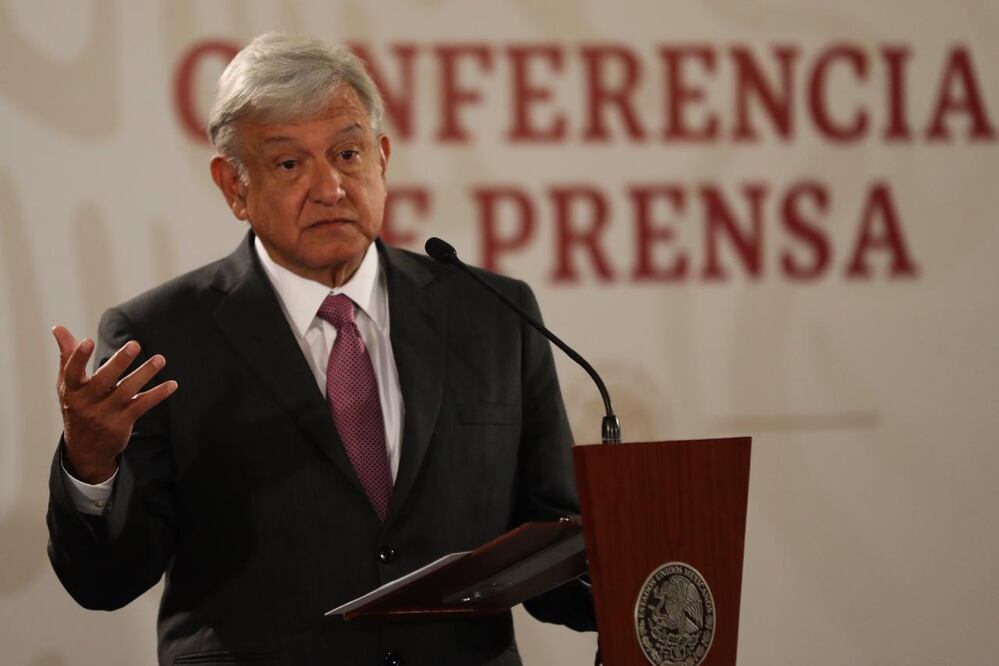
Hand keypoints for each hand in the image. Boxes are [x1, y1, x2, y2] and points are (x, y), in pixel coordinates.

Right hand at [53, 325, 177, 483]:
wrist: (84, 450)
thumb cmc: (76, 407)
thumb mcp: (67, 385)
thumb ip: (67, 356)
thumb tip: (58, 328)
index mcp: (72, 390)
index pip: (72, 372)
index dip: (78, 357)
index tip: (87, 341)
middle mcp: (87, 402)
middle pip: (104, 380)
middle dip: (119, 362)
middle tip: (135, 345)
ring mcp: (105, 413)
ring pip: (127, 391)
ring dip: (145, 374)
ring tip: (160, 358)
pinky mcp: (122, 423)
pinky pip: (142, 405)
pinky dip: (157, 395)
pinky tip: (172, 384)